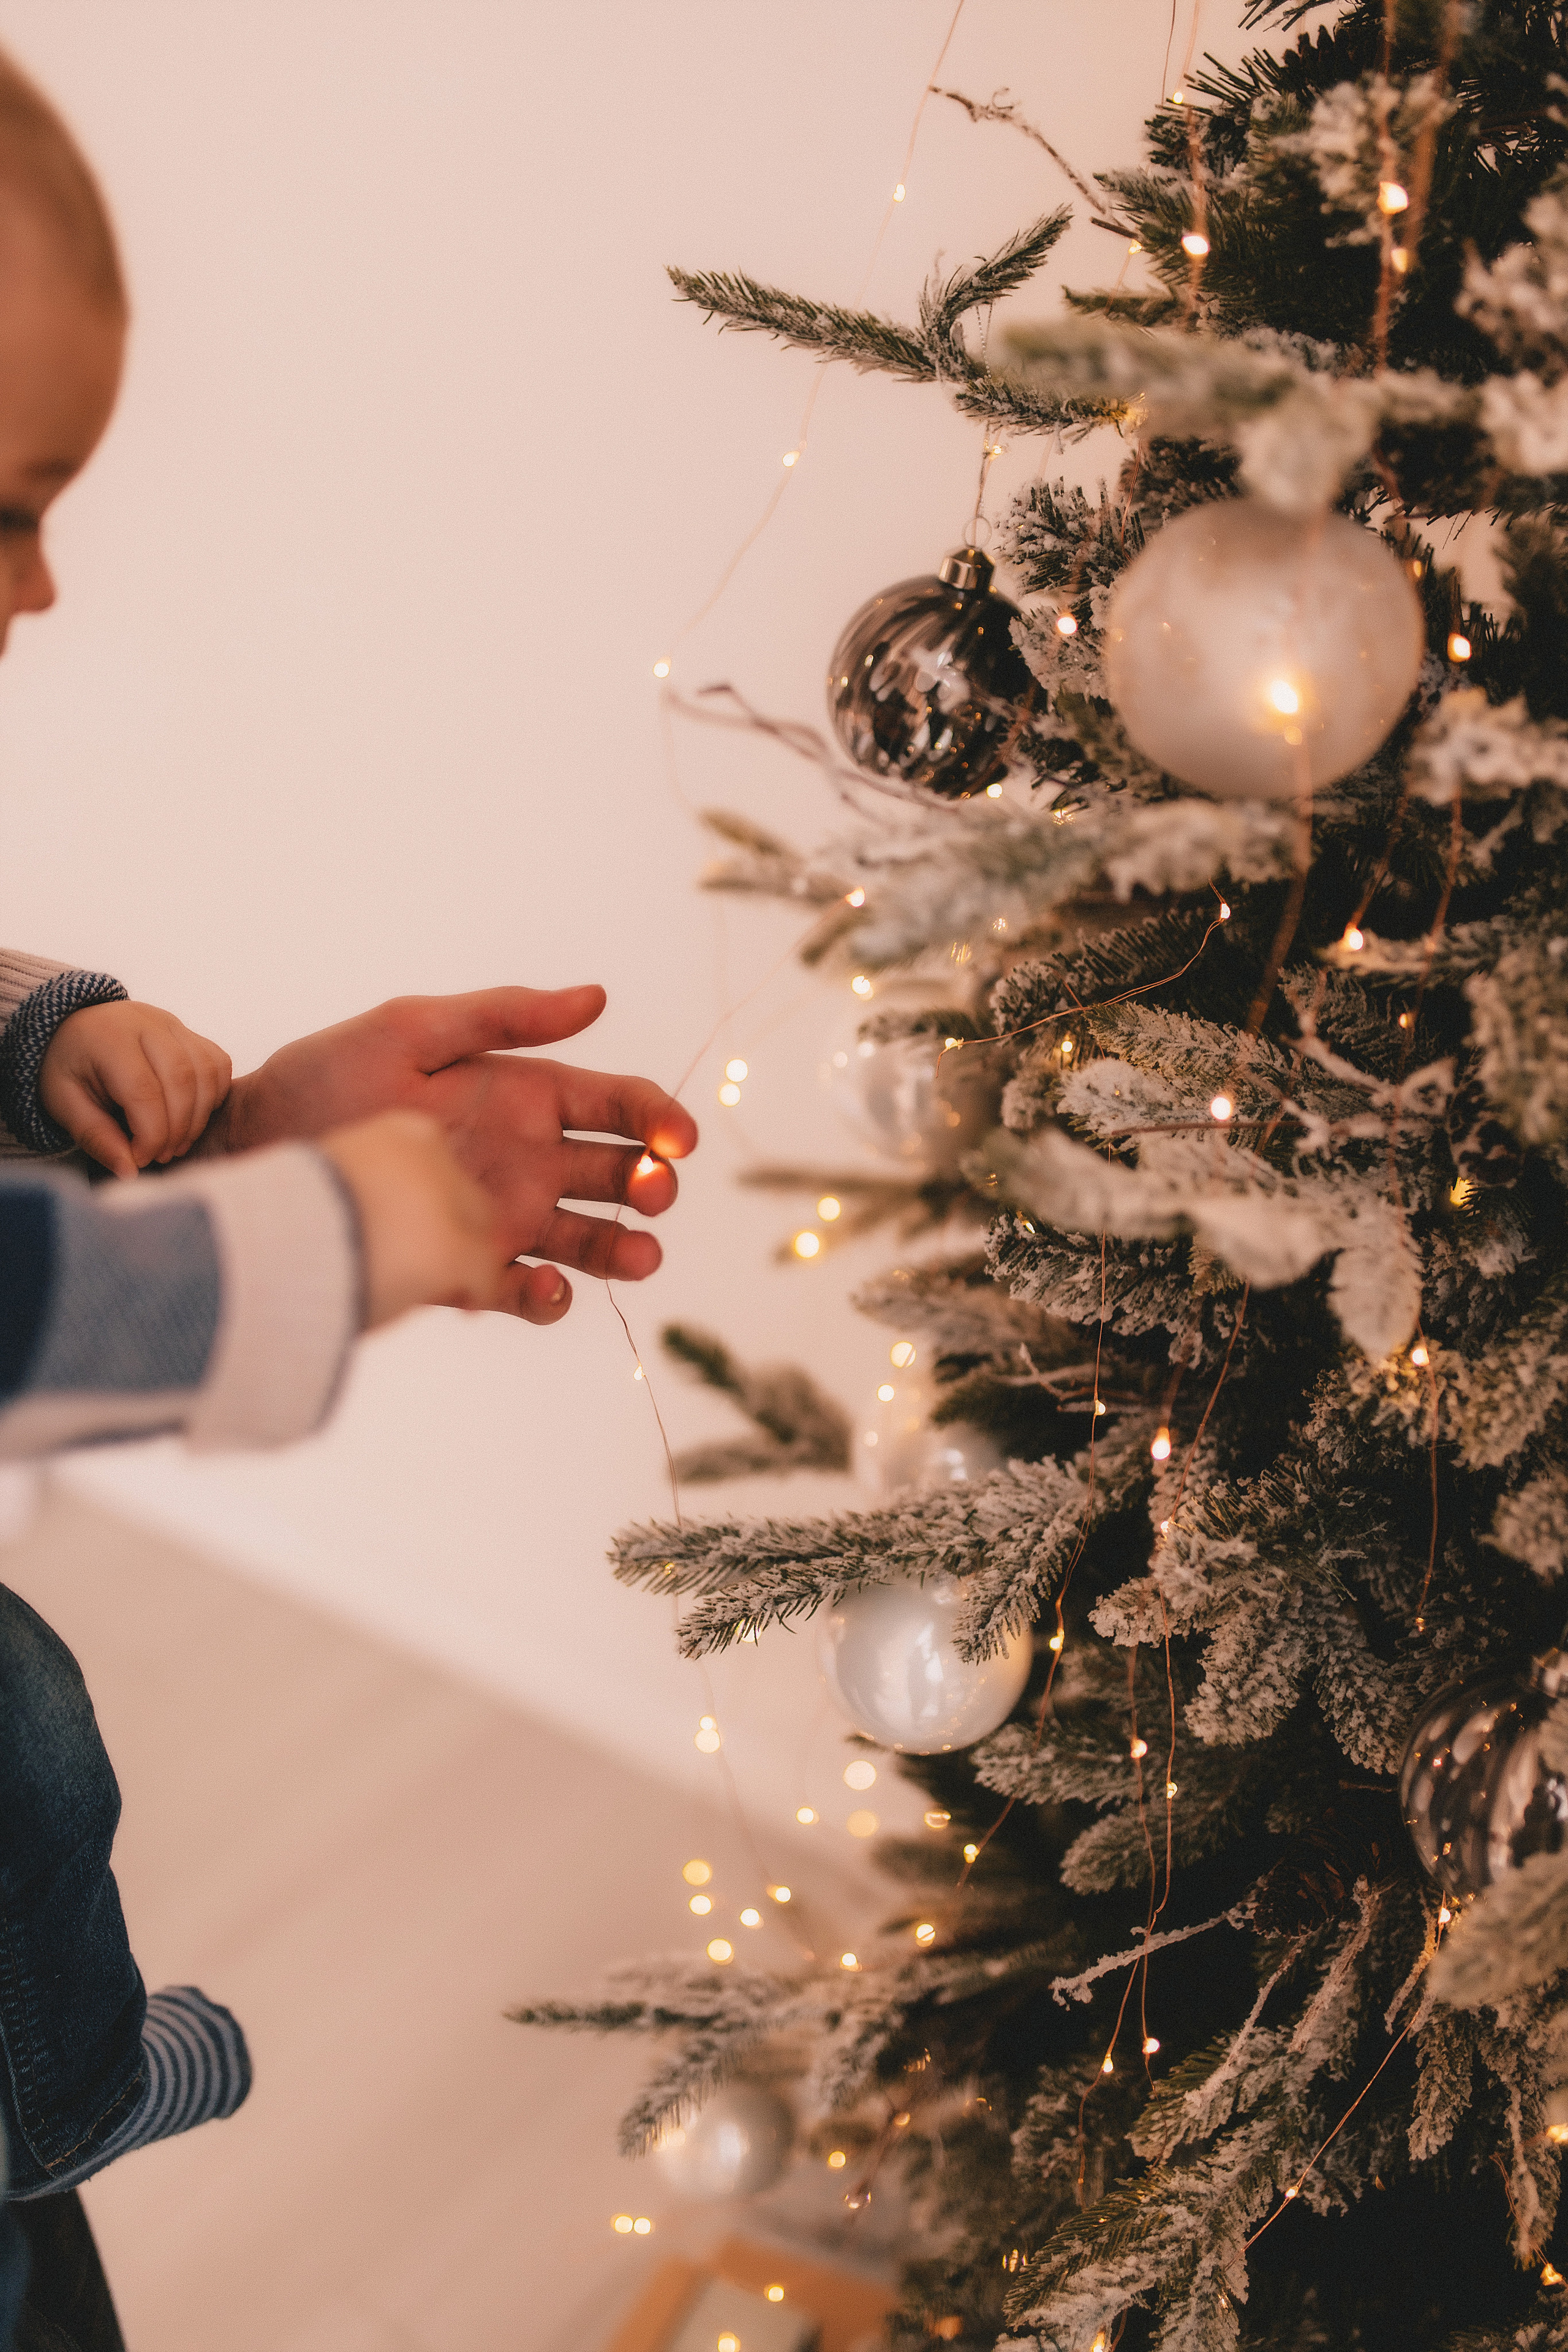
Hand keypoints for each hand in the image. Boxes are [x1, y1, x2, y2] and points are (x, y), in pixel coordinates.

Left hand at [41, 1000, 232, 1177]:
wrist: (74, 1029)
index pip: (144, 1091)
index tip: (140, 1158)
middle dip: (178, 1128)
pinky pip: (218, 1064)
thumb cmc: (69, 1067)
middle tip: (162, 1155)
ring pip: (207, 1072)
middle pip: (182, 1079)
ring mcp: (174, 1025)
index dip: (150, 1135)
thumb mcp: (65, 1104)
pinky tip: (192, 1115)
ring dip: (199, 1116)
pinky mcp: (191, 1033)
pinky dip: (214, 1095)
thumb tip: (130, 1171)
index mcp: (109, 1038)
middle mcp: (147, 1024)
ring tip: (177, 1141)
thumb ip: (96, 1137)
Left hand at [199, 987, 697, 1323]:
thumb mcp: (413, 1028)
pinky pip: (522, 1291)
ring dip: (620, 1249)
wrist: (256, 1147)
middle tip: (652, 1194)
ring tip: (639, 1258)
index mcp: (525, 1095)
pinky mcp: (467, 1268)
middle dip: (648, 1186)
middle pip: (616, 1176)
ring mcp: (502, 1216)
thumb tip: (597, 997)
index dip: (656, 1119)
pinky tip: (550, 1290)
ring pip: (585, 1239)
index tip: (678, 1140)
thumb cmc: (327, 1075)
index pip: (615, 1105)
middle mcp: (526, 1159)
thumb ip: (504, 1016)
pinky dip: (547, 1297)